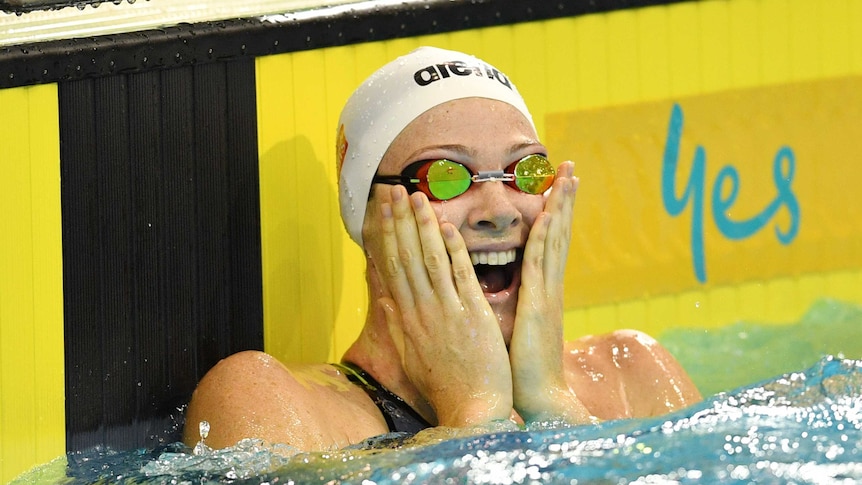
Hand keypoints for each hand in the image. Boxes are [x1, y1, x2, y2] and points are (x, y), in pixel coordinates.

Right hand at [371, 185, 513, 426]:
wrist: (472, 409)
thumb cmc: (445, 386)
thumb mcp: (412, 356)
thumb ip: (399, 325)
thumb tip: (386, 300)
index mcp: (408, 318)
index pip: (393, 267)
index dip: (388, 235)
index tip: (384, 210)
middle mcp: (421, 311)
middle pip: (406, 258)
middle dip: (399, 221)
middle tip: (393, 190)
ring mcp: (446, 312)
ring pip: (430, 261)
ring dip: (422, 227)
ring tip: (417, 198)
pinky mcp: (472, 316)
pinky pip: (460, 277)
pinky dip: (453, 251)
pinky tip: (448, 227)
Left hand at [508, 161, 591, 424]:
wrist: (539, 395)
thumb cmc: (522, 365)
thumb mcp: (516, 325)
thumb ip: (514, 301)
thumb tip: (498, 284)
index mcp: (543, 289)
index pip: (549, 242)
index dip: (554, 212)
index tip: (557, 185)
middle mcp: (549, 285)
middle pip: (559, 232)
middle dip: (564, 199)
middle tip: (570, 167)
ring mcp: (547, 293)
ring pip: (555, 241)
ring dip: (560, 207)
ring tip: (567, 178)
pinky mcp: (539, 305)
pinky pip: (541, 266)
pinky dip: (546, 239)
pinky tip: (547, 217)